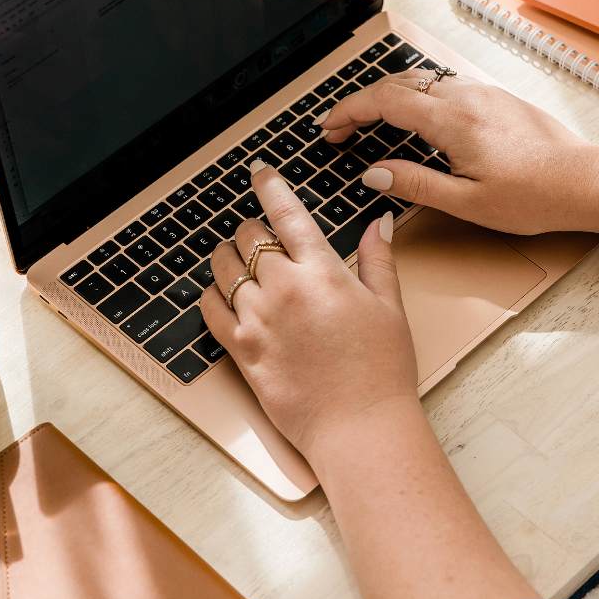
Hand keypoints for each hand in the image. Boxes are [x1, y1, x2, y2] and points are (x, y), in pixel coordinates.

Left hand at [199, 162, 417, 462]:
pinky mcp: (241, 350)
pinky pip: (209, 309)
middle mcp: (283, 289)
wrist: (358, 427)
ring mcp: (257, 319)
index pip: (286, 213)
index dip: (269, 185)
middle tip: (259, 236)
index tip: (260, 171)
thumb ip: (378, 259)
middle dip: (251, 229)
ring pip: (222, 267)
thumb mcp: (389, 307)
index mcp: (321, 272)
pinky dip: (212, 294)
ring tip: (238, 261)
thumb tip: (378, 223)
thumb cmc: (380, 371)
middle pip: (247, 237)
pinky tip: (223, 295)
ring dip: (227, 257)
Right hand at [317, 73, 591, 235]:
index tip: (328, 127)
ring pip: (420, 80)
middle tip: (339, 130)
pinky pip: (442, 85)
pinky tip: (413, 118)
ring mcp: (481, 93)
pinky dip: (414, 95)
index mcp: (451, 121)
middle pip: (396, 83)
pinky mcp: (494, 97)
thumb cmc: (532, 196)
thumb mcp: (466, 202)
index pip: (384, 100)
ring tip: (369, 122)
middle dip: (361, 103)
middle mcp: (464, 98)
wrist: (584, 181)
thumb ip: (414, 184)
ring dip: (387, 96)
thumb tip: (373, 173)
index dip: (349, 110)